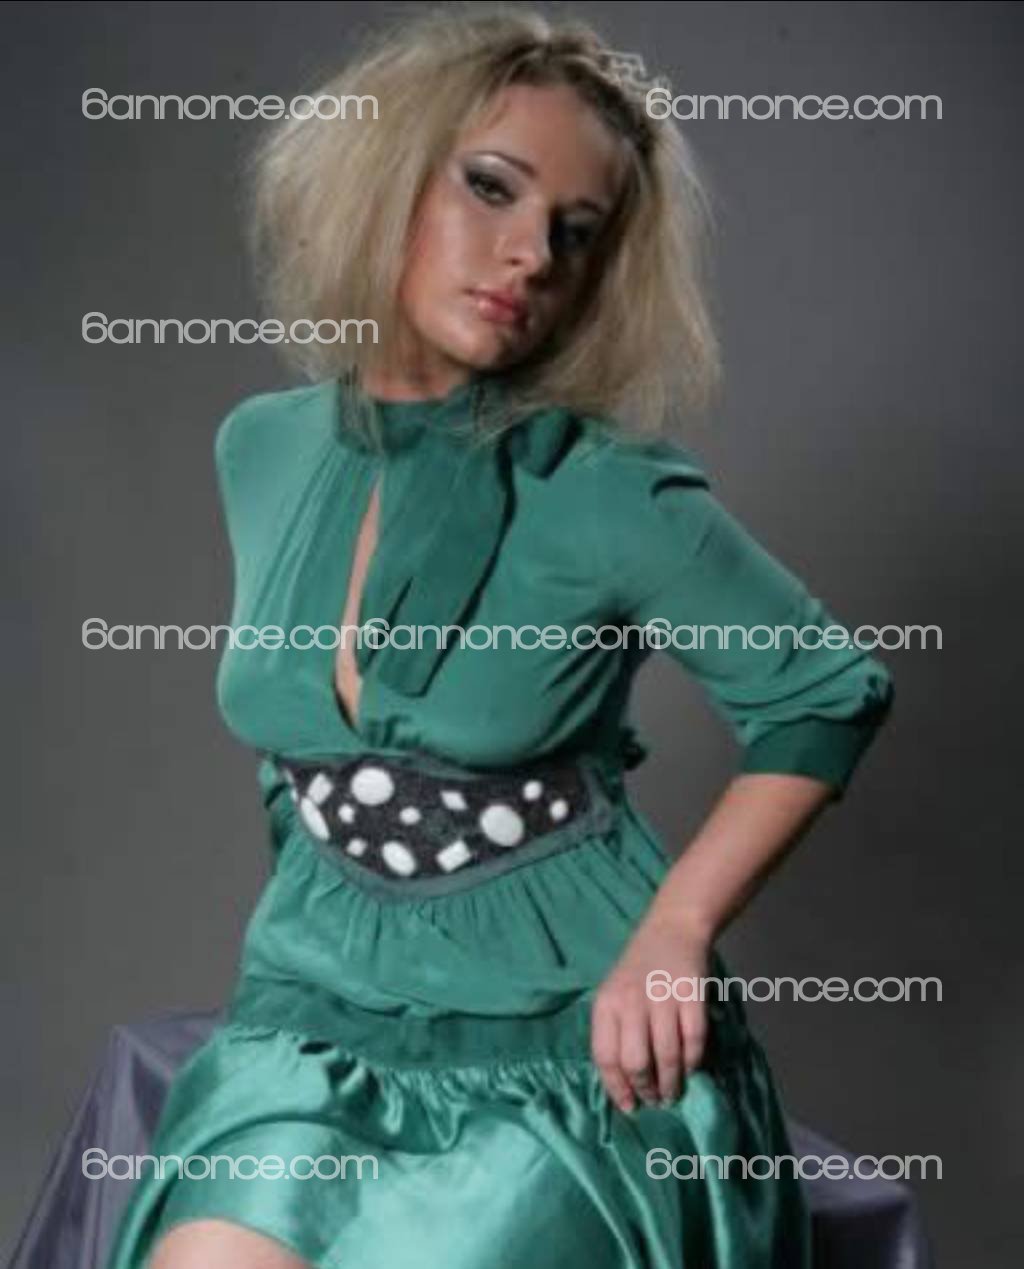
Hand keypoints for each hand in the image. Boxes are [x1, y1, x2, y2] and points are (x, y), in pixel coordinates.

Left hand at [590, 916, 709, 1112]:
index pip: (605, 1056)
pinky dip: (694, 1061)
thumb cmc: (638, 971)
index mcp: (606, 1003)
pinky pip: (694, 1039)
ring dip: (672, 1083)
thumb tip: (623, 1085)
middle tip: (656, 1100)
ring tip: (674, 1093)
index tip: (629, 1108)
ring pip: (667, 1055)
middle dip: (647, 1089)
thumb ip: (614, 1033)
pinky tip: (691, 1068)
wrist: (671, 929)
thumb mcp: (614, 995)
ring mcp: (663, 997)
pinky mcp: (692, 994)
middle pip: (636, 1061)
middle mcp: (631, 1001)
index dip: (617, 1088)